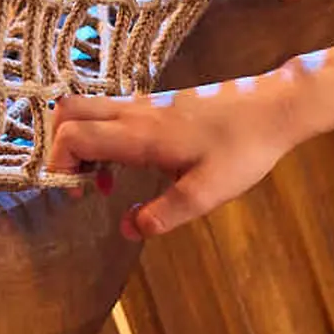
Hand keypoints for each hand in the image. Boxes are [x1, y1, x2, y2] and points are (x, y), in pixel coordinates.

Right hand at [42, 69, 316, 238]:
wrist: (275, 107)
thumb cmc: (245, 148)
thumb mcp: (208, 193)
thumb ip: (165, 214)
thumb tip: (130, 230)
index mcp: (141, 133)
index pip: (72, 135)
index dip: (59, 164)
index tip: (78, 193)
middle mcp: (136, 111)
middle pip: (67, 111)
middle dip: (59, 148)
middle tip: (81, 183)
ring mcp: (146, 103)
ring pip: (88, 108)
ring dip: (82, 142)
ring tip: (105, 180)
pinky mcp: (158, 103)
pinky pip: (111, 111)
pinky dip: (102, 135)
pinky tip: (130, 165)